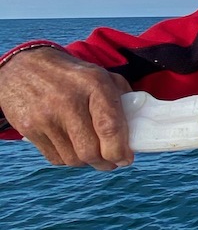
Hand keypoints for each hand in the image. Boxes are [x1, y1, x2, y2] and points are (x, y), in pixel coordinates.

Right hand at [0, 47, 132, 169]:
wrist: (24, 67)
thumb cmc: (72, 76)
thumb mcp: (101, 76)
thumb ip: (123, 99)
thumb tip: (141, 128)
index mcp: (94, 85)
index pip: (110, 128)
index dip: (120, 151)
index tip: (126, 159)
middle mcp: (69, 102)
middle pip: (91, 152)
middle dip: (106, 163)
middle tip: (112, 161)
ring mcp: (46, 117)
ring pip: (74, 160)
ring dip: (87, 162)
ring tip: (92, 152)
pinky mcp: (29, 129)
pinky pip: (56, 158)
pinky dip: (68, 158)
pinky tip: (72, 145)